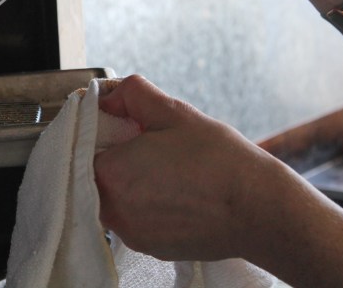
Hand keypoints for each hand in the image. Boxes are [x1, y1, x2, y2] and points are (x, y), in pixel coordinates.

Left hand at [94, 75, 267, 260]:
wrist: (259, 210)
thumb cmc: (219, 161)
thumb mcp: (173, 112)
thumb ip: (132, 95)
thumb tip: (108, 95)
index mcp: (110, 172)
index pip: (83, 149)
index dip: (102, 135)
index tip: (124, 130)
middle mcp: (112, 209)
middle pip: (95, 175)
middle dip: (115, 158)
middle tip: (148, 147)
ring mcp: (130, 233)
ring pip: (112, 199)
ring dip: (129, 182)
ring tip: (165, 171)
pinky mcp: (148, 248)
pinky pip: (132, 219)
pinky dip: (144, 205)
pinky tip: (173, 192)